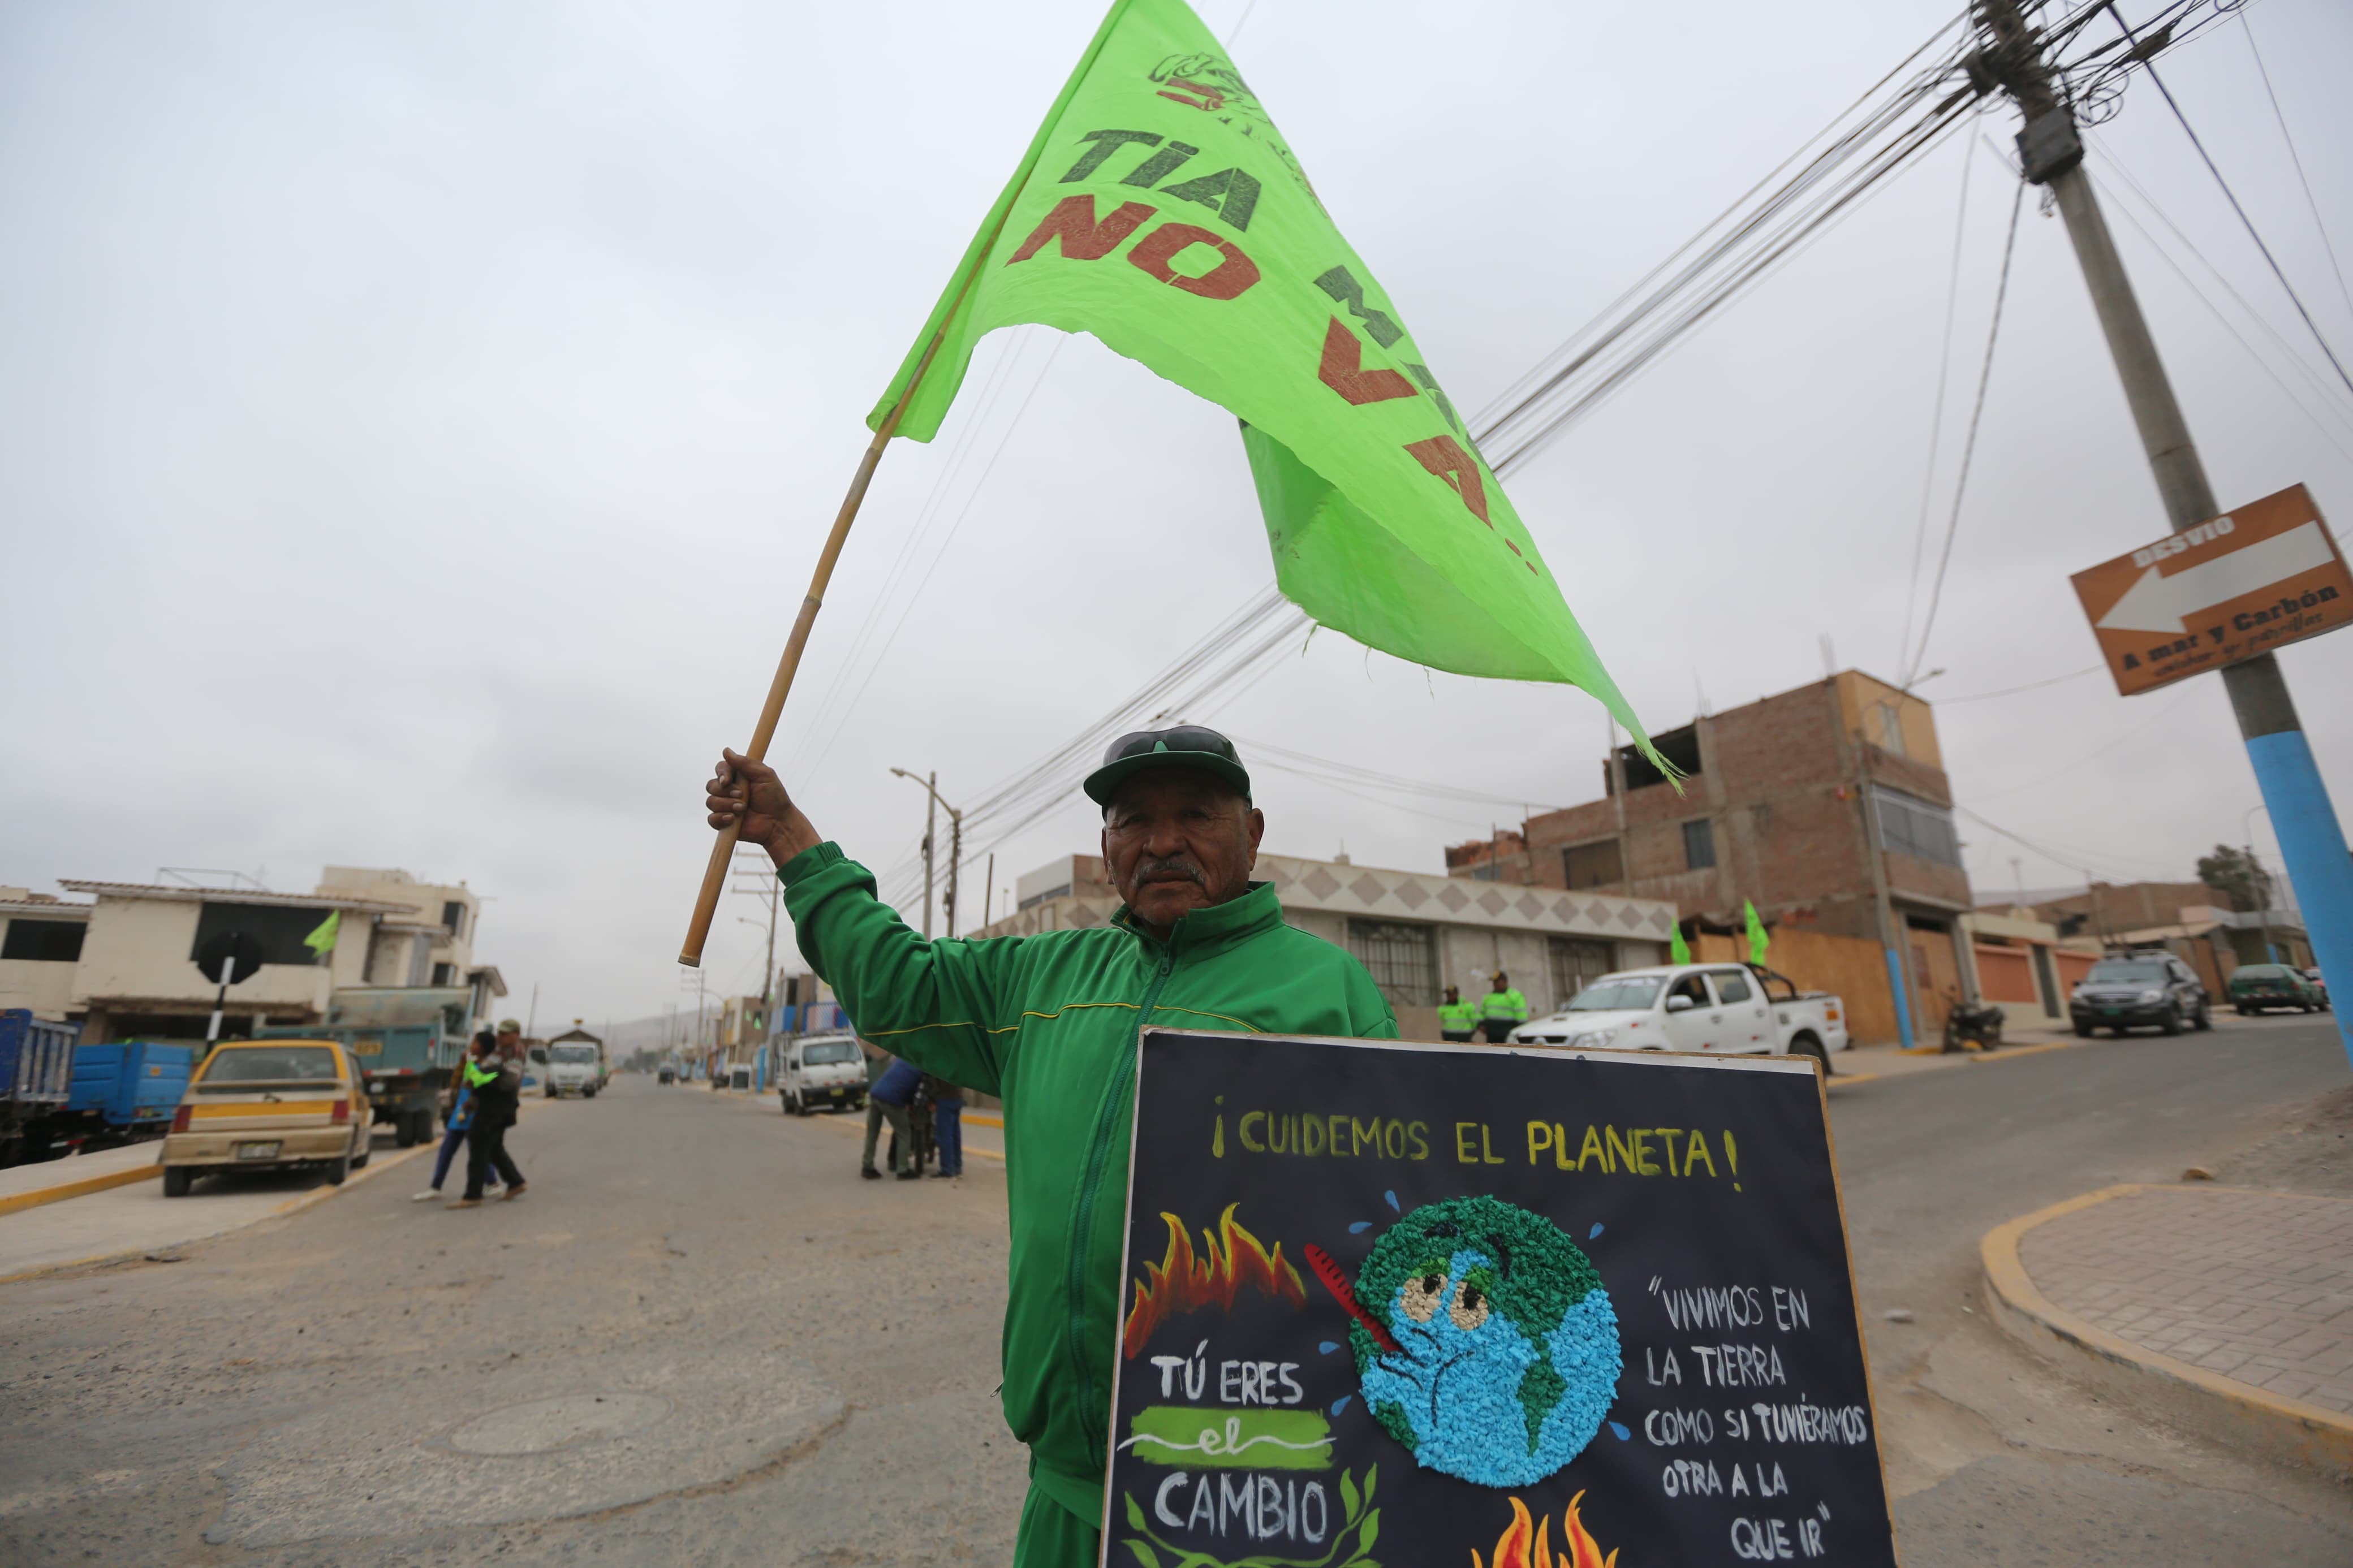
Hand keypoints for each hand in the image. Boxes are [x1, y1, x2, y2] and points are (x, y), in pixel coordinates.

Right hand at [706, 749, 821, 867]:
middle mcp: (728, 790)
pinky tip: (733, 820)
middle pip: (711, 785)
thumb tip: (726, 751)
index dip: (721, 774)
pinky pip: (711, 819)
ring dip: (727, 805)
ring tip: (743, 809)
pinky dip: (721, 818)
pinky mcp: (723, 822)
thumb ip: (745, 763)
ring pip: (711, 802)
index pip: (720, 769)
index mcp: (738, 777)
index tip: (727, 780)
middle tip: (742, 796)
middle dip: (725, 791)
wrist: (778, 822)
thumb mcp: (764, 775)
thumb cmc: (774, 798)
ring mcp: (725, 806)